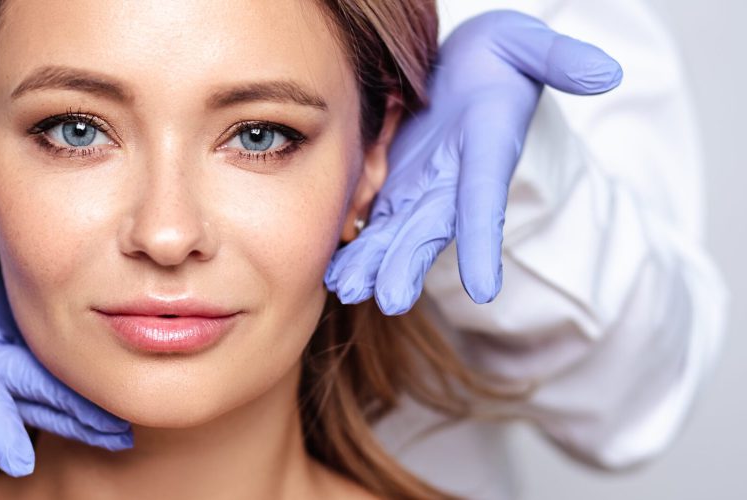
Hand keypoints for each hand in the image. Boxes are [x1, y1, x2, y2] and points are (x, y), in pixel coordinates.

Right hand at [0, 187, 130, 475]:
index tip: (19, 459)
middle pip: (21, 394)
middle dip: (65, 417)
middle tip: (113, 439)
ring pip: (40, 390)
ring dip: (80, 412)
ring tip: (122, 434)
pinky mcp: (12, 342)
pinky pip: (48, 374)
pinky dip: (78, 391)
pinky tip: (111, 405)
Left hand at [324, 10, 622, 313]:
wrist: (466, 69)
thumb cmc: (498, 57)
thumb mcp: (526, 46)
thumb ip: (558, 60)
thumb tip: (606, 72)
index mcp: (486, 152)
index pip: (485, 201)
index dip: (482, 243)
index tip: (483, 288)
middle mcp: (454, 183)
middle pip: (431, 228)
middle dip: (411, 263)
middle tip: (390, 299)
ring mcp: (422, 190)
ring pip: (396, 235)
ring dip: (374, 264)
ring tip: (347, 292)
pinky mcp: (394, 188)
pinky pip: (372, 225)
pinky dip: (355, 250)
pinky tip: (331, 277)